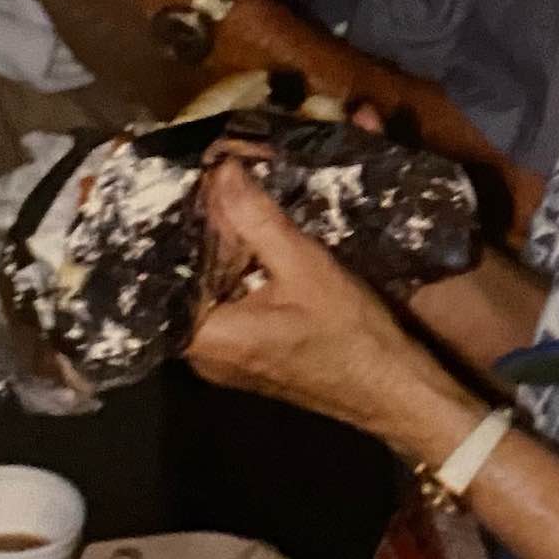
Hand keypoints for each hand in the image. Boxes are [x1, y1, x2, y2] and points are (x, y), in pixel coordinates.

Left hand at [188, 160, 477, 452]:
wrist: (392, 388)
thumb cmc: (349, 333)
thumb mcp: (304, 265)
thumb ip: (255, 217)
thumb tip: (220, 169)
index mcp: (202, 337)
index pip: (166, 270)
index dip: (178, 223)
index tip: (191, 181)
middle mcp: (200, 354)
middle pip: (186, 279)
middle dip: (202, 233)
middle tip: (214, 184)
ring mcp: (223, 359)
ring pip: (208, 290)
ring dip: (222, 252)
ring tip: (233, 204)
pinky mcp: (245, 356)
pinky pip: (227, 305)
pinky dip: (238, 275)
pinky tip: (257, 246)